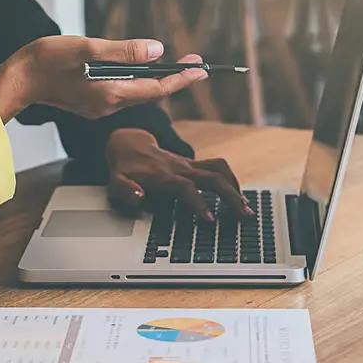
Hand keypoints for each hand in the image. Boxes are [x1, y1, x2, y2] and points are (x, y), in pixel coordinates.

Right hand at [0, 37, 205, 123]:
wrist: (18, 78)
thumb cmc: (49, 60)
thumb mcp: (90, 48)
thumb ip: (125, 52)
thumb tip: (158, 51)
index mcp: (111, 93)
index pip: (157, 88)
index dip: (182, 78)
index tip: (202, 69)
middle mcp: (108, 105)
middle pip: (150, 92)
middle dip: (173, 77)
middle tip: (194, 62)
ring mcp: (99, 106)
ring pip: (135, 91)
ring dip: (154, 78)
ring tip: (172, 63)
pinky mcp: (90, 102)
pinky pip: (120, 90)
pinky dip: (134, 79)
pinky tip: (136, 67)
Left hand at [104, 128, 251, 221]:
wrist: (128, 143)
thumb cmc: (124, 168)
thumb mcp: (115, 181)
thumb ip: (125, 190)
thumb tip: (138, 196)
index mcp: (162, 176)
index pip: (185, 187)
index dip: (198, 202)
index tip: (211, 219)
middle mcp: (180, 168)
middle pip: (211, 178)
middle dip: (230, 196)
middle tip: (244, 215)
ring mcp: (189, 164)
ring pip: (219, 169)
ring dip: (235, 187)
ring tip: (246, 208)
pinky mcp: (195, 163)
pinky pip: (218, 167)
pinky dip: (232, 181)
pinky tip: (238, 196)